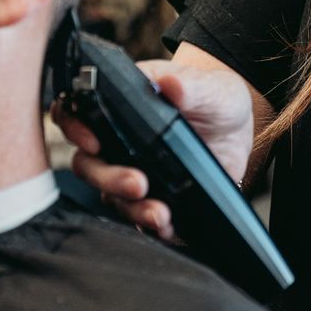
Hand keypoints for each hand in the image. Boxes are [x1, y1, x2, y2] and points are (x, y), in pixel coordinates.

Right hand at [54, 58, 255, 241]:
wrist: (236, 126)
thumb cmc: (213, 95)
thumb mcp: (207, 87)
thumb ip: (188, 85)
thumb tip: (170, 84)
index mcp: (119, 106)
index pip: (76, 114)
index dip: (74, 128)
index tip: (92, 141)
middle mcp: (116, 141)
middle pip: (89, 165)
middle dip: (108, 178)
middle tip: (137, 183)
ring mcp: (133, 171)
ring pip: (112, 196)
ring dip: (132, 208)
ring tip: (158, 213)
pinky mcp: (154, 198)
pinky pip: (140, 219)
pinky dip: (150, 226)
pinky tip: (166, 227)